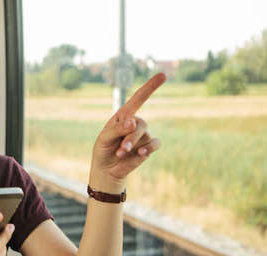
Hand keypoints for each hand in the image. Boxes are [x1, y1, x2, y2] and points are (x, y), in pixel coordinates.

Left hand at [88, 73, 165, 192]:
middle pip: (140, 124)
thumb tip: (133, 121)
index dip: (150, 87)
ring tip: (121, 153)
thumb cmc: (103, 150)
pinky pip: (155, 144)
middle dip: (130, 136)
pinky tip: (140, 154)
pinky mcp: (148, 147)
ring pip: (145, 135)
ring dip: (132, 145)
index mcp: (123, 116)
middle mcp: (135, 123)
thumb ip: (117, 129)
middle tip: (121, 148)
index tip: (163, 75)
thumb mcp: (104, 138)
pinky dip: (148, 149)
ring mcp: (142, 135)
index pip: (138, 99)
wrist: (107, 169)